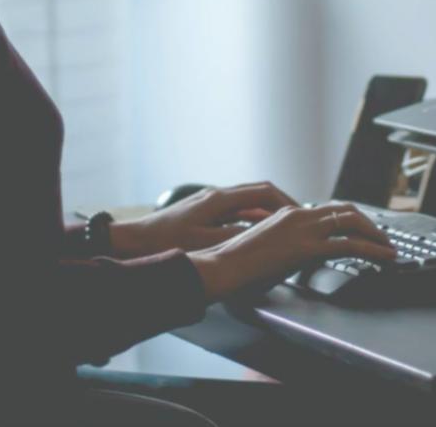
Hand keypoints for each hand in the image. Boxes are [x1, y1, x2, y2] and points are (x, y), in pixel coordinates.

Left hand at [109, 182, 298, 257]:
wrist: (134, 241)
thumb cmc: (165, 241)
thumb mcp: (205, 243)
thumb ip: (237, 236)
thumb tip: (264, 233)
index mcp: (220, 199)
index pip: (264, 191)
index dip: (286, 201)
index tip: (302, 212)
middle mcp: (216, 195)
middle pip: (258, 193)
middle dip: (281, 205)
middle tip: (298, 219)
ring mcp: (209, 201)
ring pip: (247, 201)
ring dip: (266, 212)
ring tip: (282, 227)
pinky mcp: (203, 211)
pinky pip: (235, 210)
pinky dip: (250, 218)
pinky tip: (254, 233)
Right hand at [188, 202, 397, 299]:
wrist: (221, 268)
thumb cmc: (235, 266)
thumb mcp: (265, 251)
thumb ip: (284, 249)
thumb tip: (295, 260)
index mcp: (287, 214)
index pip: (327, 210)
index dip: (349, 219)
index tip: (362, 229)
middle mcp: (298, 215)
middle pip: (345, 210)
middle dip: (368, 223)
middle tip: (382, 238)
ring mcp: (304, 228)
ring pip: (352, 222)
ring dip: (375, 234)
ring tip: (388, 248)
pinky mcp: (308, 247)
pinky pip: (350, 244)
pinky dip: (373, 250)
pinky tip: (384, 258)